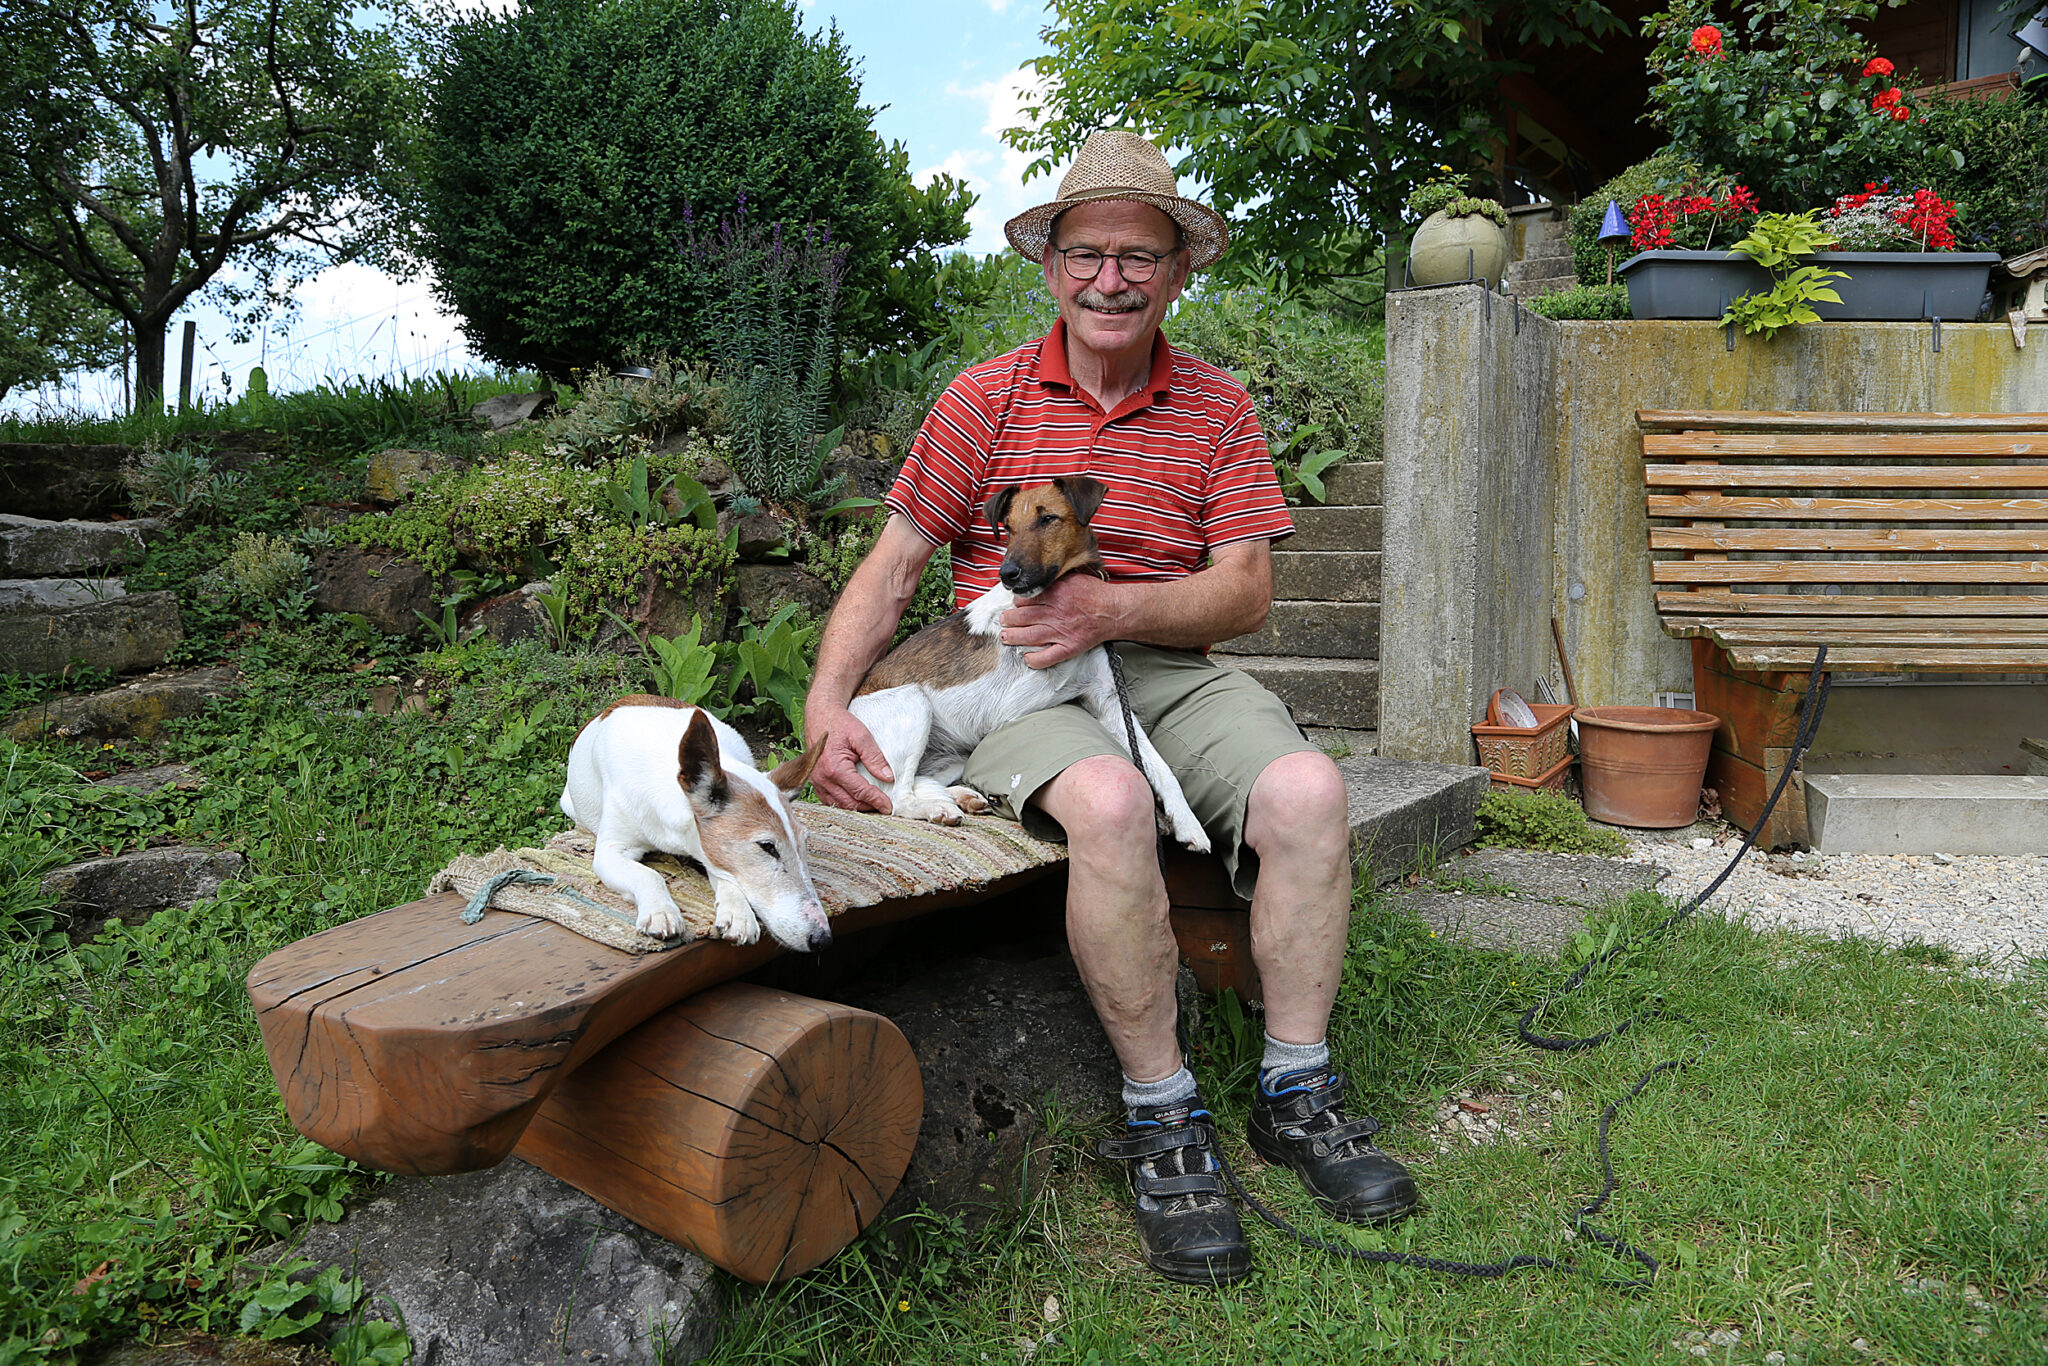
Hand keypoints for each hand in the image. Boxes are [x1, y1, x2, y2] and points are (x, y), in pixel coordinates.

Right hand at [804, 705, 894, 813]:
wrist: (819, 715)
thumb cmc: (839, 723)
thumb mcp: (861, 736)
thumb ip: (875, 757)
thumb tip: (888, 777)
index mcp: (835, 768)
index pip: (860, 791)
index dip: (876, 800)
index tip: (888, 806)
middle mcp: (822, 778)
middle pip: (849, 803)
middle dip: (868, 807)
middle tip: (883, 807)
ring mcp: (816, 781)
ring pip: (838, 805)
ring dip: (856, 807)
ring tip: (872, 806)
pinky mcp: (814, 780)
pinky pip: (828, 800)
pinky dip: (843, 803)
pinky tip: (855, 800)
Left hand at [1001, 574, 1119, 667]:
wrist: (1115, 611)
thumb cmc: (1095, 593)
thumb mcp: (1073, 577)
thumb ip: (1054, 579)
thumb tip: (1036, 580)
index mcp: (1056, 594)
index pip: (1026, 599)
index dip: (1017, 601)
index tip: (1016, 603)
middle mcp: (1056, 613)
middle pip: (1023, 617)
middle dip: (1009, 619)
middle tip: (1004, 620)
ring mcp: (1062, 631)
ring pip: (1030, 636)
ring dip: (1014, 637)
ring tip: (1005, 636)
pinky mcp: (1069, 647)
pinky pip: (1048, 656)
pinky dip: (1035, 659)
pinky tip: (1027, 658)